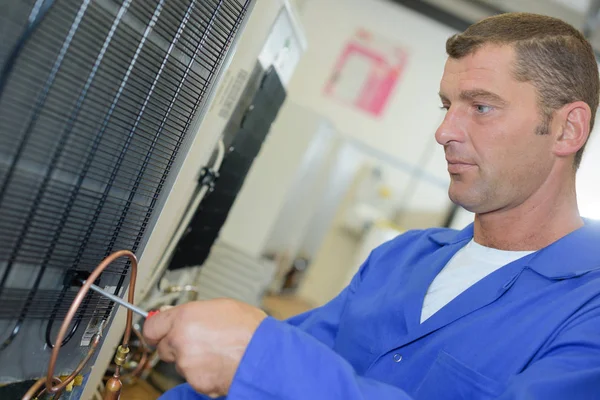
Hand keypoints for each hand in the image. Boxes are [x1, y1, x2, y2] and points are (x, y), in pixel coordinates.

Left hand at [143, 298, 266, 396]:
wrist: (266, 354)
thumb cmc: (251, 328)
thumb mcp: (221, 306)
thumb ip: (194, 312)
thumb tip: (180, 317)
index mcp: (184, 318)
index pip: (152, 327)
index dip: (156, 330)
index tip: (156, 332)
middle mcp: (181, 341)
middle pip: (163, 347)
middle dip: (176, 345)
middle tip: (197, 340)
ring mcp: (188, 365)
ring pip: (180, 363)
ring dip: (192, 359)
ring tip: (217, 350)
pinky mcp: (197, 383)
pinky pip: (194, 377)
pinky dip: (204, 373)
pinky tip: (221, 363)